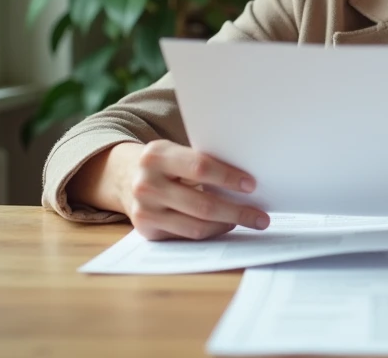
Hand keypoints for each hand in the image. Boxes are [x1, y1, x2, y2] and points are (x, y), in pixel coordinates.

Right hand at [116, 140, 269, 240]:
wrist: (125, 177)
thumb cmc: (166, 163)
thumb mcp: (176, 152)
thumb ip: (202, 162)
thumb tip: (247, 181)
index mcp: (157, 155)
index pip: (200, 167)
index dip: (228, 177)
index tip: (252, 185)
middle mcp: (146, 183)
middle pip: (202, 204)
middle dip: (237, 211)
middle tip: (261, 216)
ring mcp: (144, 210)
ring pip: (196, 226)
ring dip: (228, 224)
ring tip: (249, 221)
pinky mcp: (147, 230)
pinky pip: (187, 235)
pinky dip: (211, 231)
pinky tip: (226, 225)